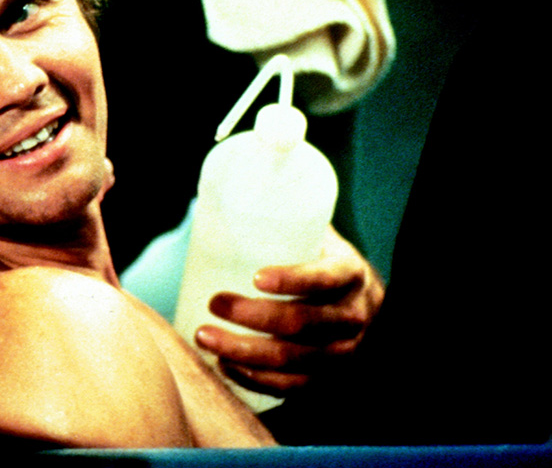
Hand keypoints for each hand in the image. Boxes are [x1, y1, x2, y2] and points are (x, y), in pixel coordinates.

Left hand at [194, 226, 383, 395]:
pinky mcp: (327, 377)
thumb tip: (230, 180)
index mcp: (350, 274)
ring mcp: (343, 352)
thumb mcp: (317, 235)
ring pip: (293, 360)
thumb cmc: (322, 262)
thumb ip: (284, 213)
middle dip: (252, 317)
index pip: (324, 278)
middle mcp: (352, 316)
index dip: (292, 279)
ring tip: (203, 336)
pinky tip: (225, 365)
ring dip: (243, 351)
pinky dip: (256, 379)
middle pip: (301, 324)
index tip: (255, 277)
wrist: (364, 303)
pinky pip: (293, 387)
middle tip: (214, 303)